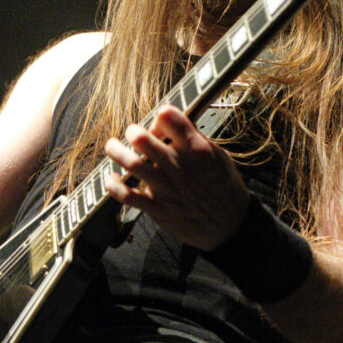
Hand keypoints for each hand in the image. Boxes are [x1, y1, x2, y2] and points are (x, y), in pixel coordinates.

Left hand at [104, 105, 250, 250]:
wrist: (231, 225)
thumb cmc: (224, 188)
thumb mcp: (218, 156)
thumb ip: (194, 139)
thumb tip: (170, 123)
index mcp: (197, 150)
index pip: (169, 118)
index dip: (160, 117)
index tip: (159, 125)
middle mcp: (180, 167)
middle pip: (144, 140)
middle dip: (133, 132)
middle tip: (132, 133)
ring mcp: (167, 189)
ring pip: (132, 164)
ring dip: (116, 151)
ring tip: (112, 146)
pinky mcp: (157, 208)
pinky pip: (127, 195)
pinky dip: (113, 185)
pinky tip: (113, 178)